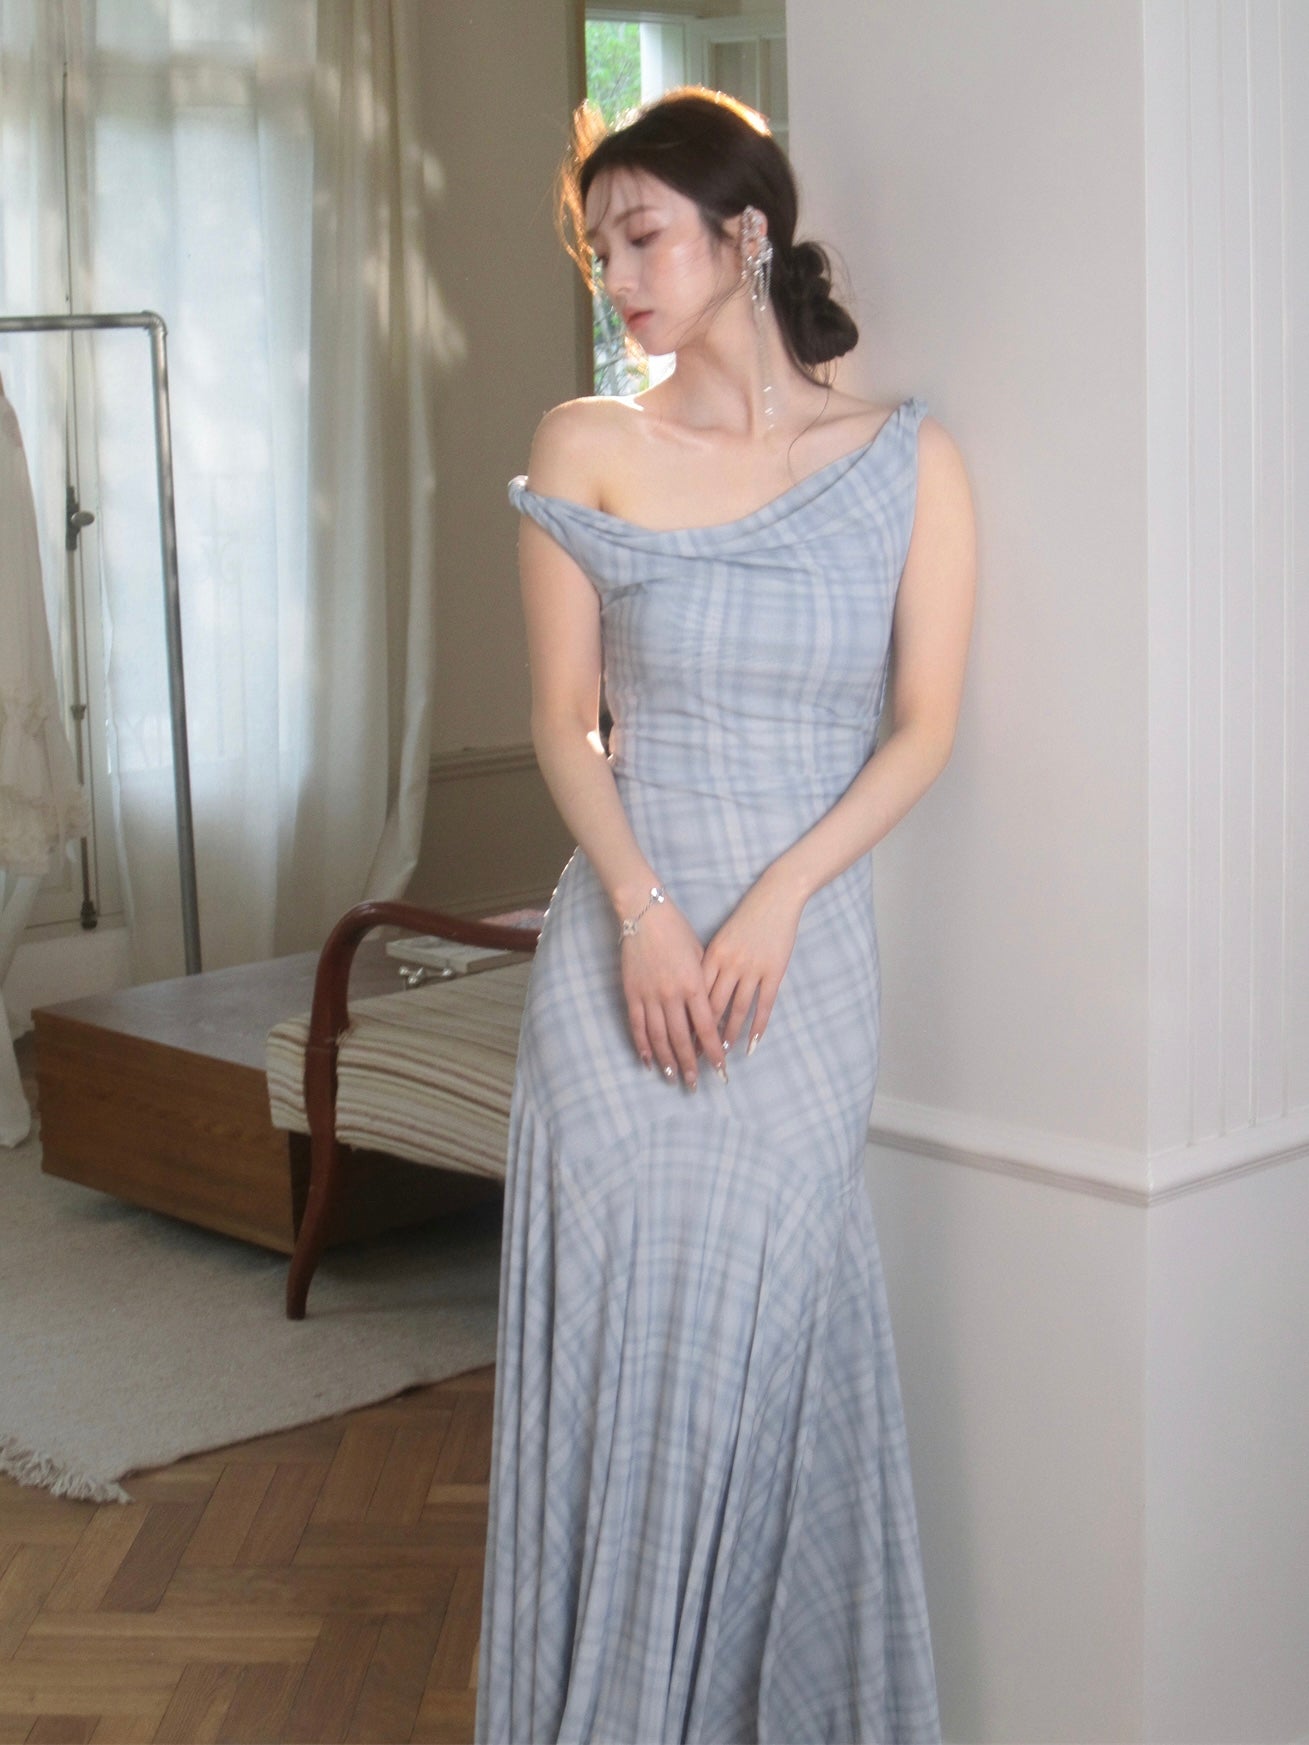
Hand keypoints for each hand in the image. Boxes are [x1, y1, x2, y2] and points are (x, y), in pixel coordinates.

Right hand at [619, 898, 726, 1088]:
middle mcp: (672, 994)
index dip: (714, 1051)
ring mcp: (649, 995)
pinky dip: (642, 1045)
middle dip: (691, 1064)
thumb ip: (705, 985)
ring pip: (658, 1037)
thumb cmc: (678, 932)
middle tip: (695, 1084)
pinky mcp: (631, 993)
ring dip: (667, 1061)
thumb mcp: (701, 956)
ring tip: (673, 1079)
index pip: (706, 1028)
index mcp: (693, 984)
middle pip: (682, 1039)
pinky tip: (648, 1061)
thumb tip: (709, 1015)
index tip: (721, 1069)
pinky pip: (637, 1025)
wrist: (646, 914)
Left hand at [701, 868, 804, 1052]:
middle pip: (712, 1007)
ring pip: (737, 1009)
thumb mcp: (719, 939)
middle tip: (696, 1055)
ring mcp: (752, 969)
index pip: (694, 995)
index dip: (686, 1018)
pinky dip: (758, 1025)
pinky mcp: (773, 972)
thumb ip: (707, 963)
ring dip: (729, 1035)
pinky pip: (763, 1004)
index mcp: (711, 956)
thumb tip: (695, 991)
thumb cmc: (744, 918)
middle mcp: (729, 965)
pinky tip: (752, 1042)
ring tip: (723, 1054)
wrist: (774, 898)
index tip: (679, 1039)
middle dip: (703, 1033)